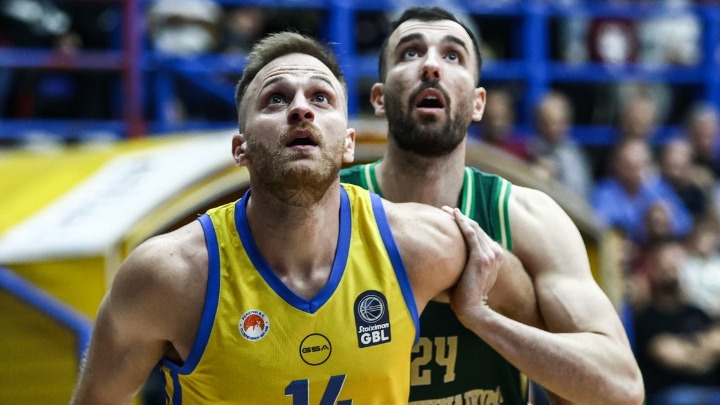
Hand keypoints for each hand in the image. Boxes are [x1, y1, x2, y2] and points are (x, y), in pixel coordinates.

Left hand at [443, 206, 503, 324]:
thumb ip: (470, 264)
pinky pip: (471, 234)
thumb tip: (453, 257)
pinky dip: (462, 222)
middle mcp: (495, 253)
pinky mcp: (481, 257)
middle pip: (477, 228)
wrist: (473, 310)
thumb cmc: (467, 296)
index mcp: (495, 256)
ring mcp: (490, 255)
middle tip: (446, 210)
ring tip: (445, 210)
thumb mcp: (472, 276)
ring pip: (473, 228)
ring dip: (459, 217)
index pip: (480, 235)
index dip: (466, 223)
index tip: (452, 217)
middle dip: (461, 217)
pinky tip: (453, 214)